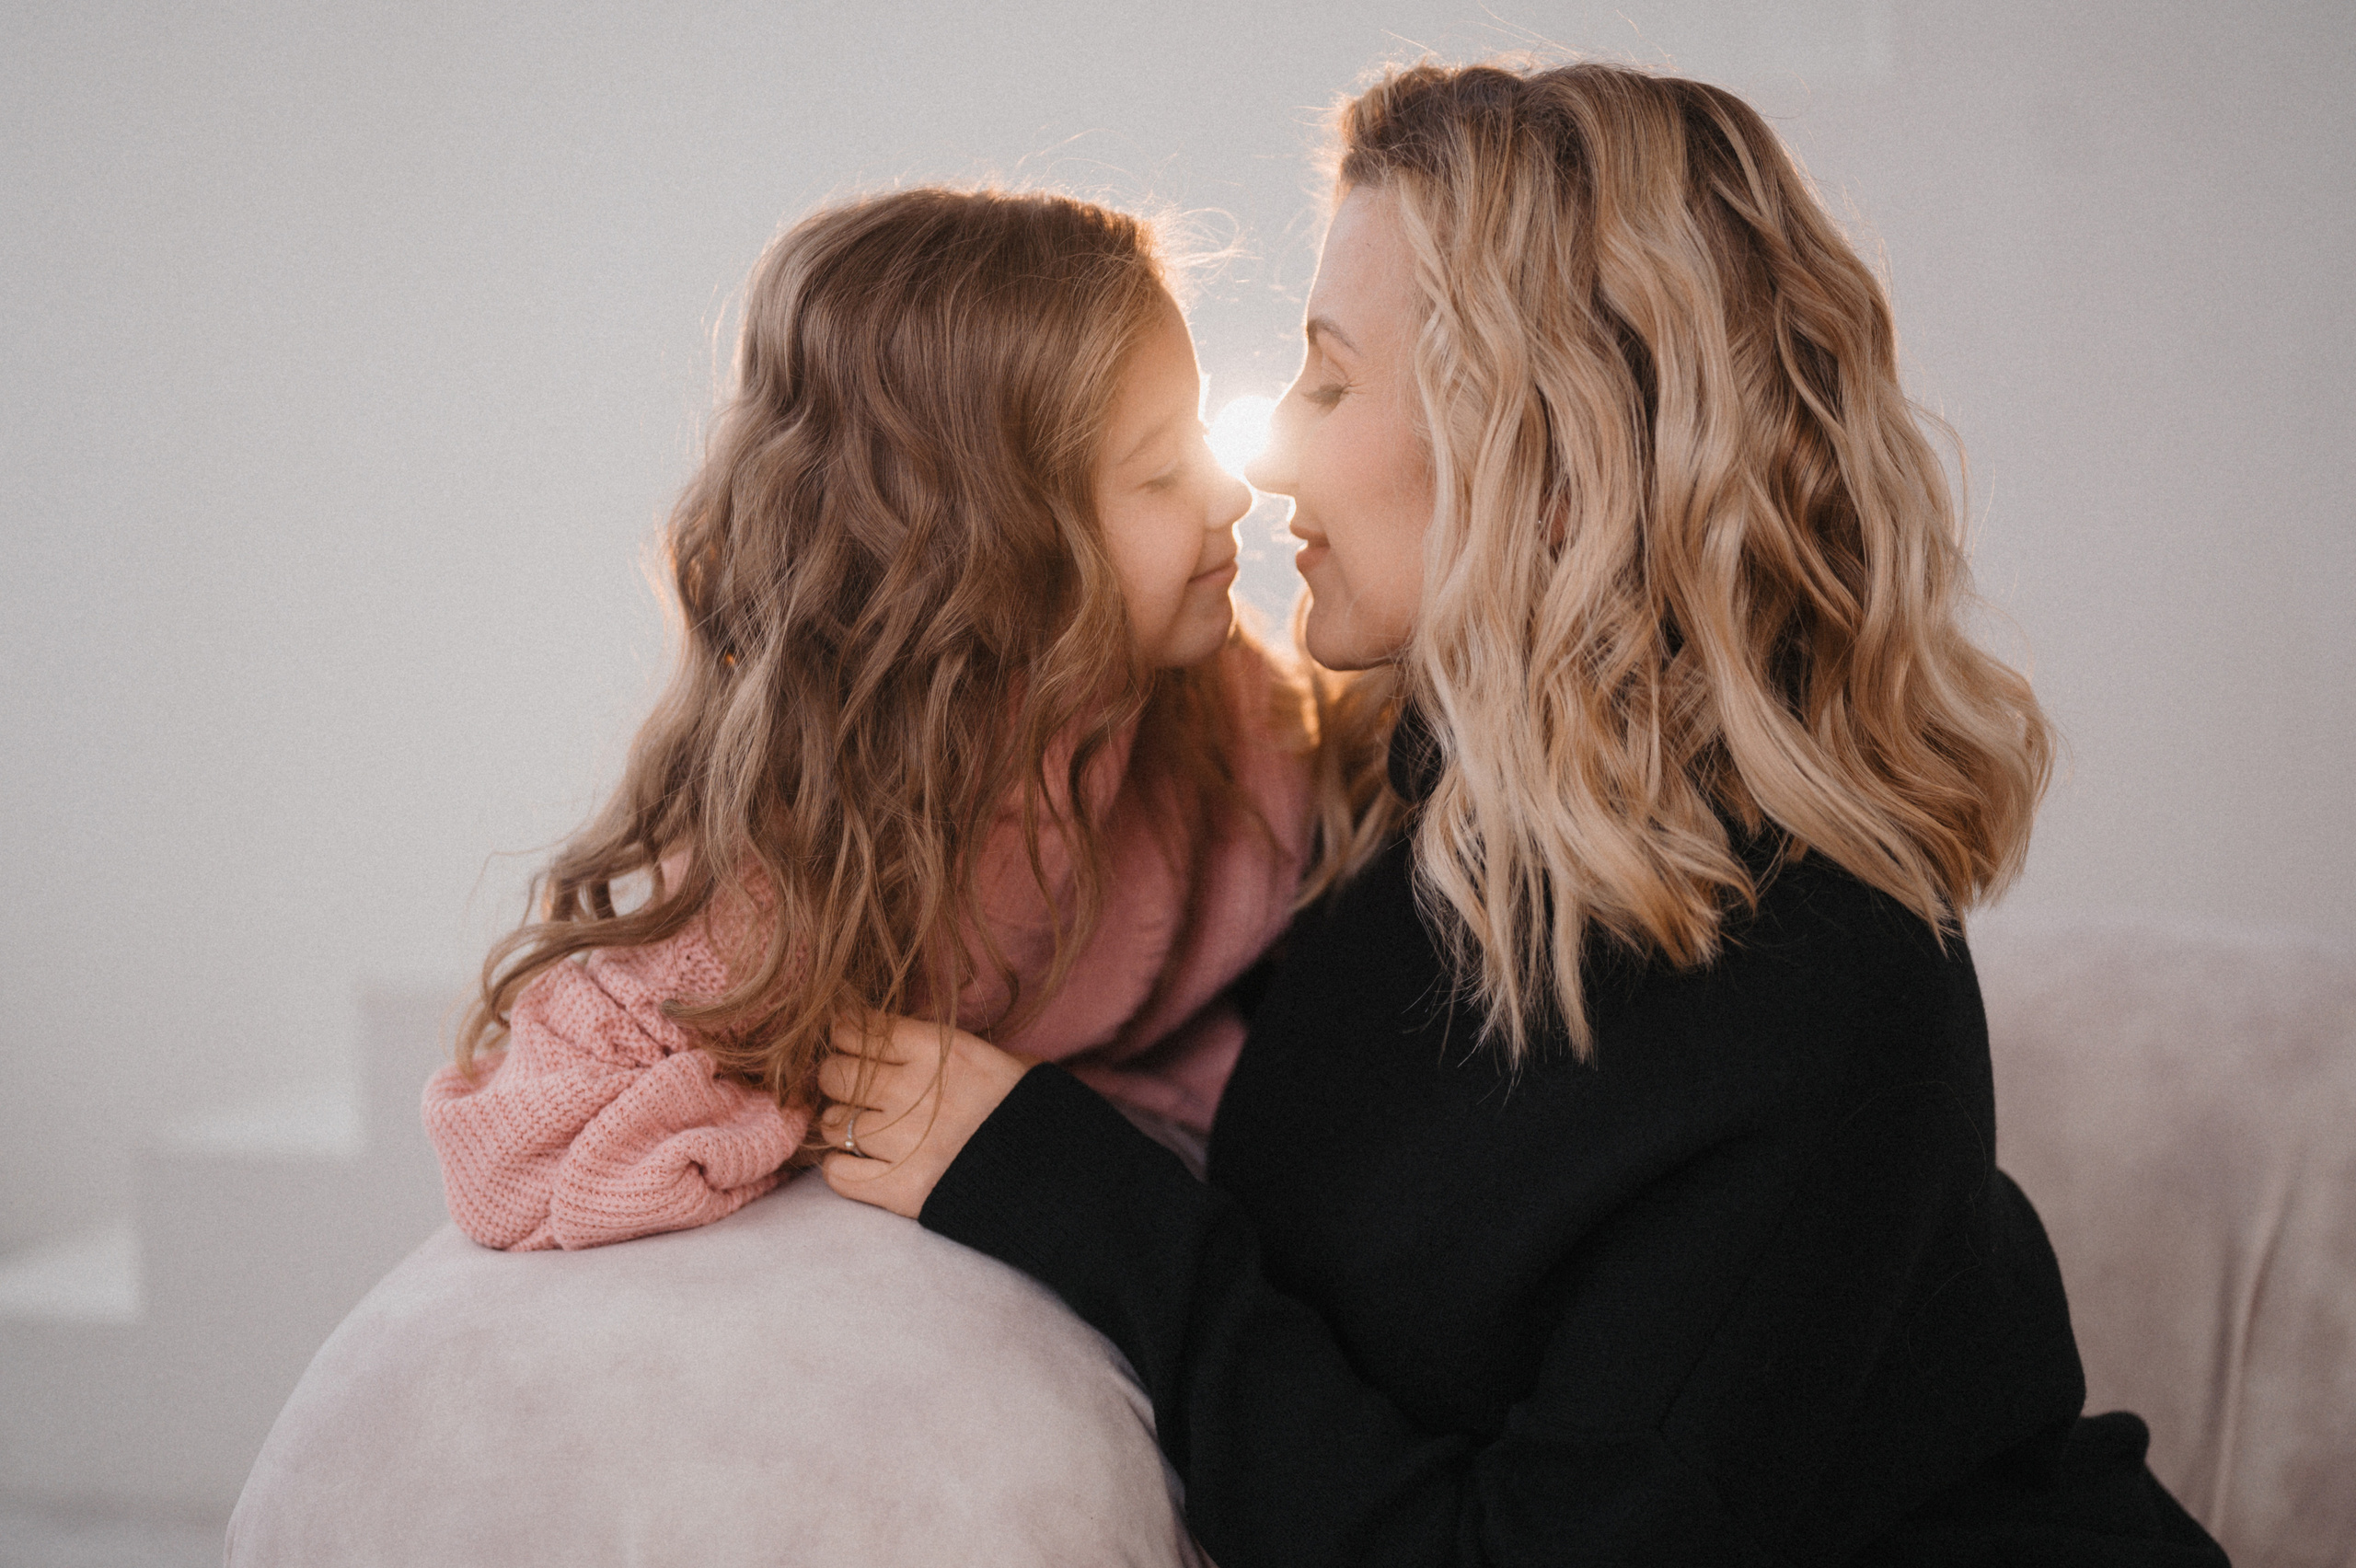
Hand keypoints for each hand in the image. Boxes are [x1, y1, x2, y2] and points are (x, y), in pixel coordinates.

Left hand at [816, 1014, 1035, 1217]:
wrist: (1063, 1177)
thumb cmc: (1035, 1113)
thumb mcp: (1005, 1059)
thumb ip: (952, 1050)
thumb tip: (910, 1040)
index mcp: (940, 1050)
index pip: (859, 1028)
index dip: (845, 1034)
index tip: (850, 1041)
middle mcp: (913, 1090)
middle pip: (834, 1073)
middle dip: (838, 1079)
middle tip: (854, 1090)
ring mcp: (904, 1141)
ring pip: (833, 1123)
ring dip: (842, 1125)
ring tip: (862, 1130)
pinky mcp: (901, 1189)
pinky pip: (838, 1175)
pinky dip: (841, 1169)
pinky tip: (859, 1164)